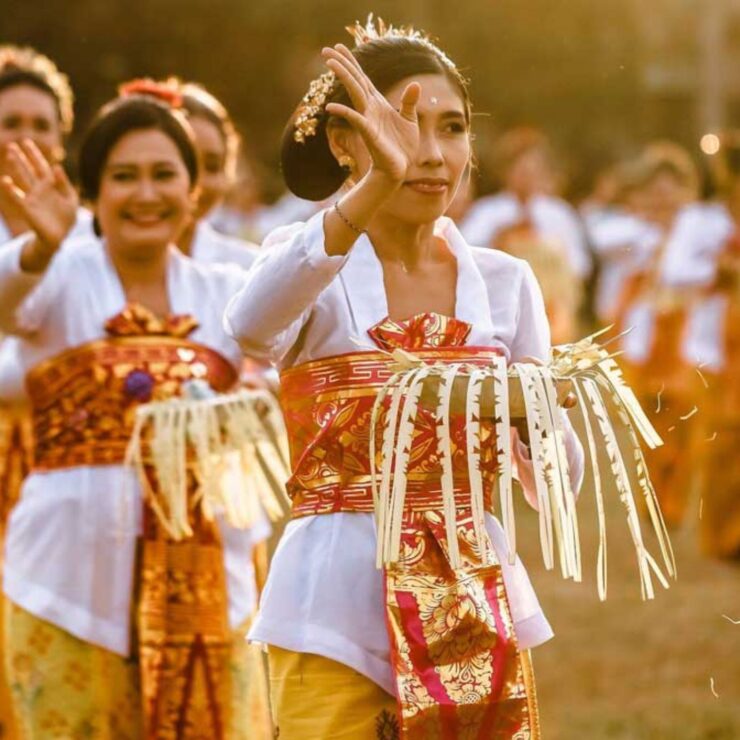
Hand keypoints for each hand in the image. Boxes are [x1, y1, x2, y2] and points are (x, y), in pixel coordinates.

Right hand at [0, 139, 77, 253]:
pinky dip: (10, 190)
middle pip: (29, 170)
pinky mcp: (27, 208)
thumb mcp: (71, 200)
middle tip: (12, 146)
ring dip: (16, 166)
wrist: (59, 236)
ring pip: (22, 179)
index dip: (34, 154)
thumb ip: (64, 184)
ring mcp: (32, 197)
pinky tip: (5, 181)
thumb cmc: (66, 218)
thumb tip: (57, 166)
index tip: (26, 142)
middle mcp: (39, 189)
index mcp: (51, 185)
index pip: (41, 166)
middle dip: (21, 158)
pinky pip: (17, 197)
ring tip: (10, 154)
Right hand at [322, 44, 419, 183]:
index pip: (363, 78)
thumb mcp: (410, 120)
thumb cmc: (402, 147)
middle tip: (326, 49)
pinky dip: (345, 112)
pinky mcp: (369, 133)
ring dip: (343, 77)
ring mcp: (368, 119)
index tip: (340, 46)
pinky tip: (331, 106)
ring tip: (330, 63)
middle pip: (355, 81)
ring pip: (354, 93)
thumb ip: (410, 101)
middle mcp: (370, 108)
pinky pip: (355, 119)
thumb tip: (415, 83)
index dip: (352, 62)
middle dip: (342, 64)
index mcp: (378, 103)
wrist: (398, 170)